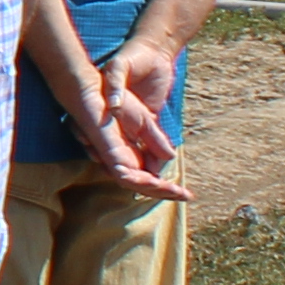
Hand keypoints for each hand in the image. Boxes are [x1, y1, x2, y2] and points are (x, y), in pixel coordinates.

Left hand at [77, 60, 194, 202]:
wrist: (97, 88)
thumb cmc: (115, 104)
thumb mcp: (145, 124)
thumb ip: (155, 141)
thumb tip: (170, 157)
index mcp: (130, 156)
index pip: (149, 178)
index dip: (167, 187)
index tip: (187, 194)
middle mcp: (121, 161)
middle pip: (144, 185)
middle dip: (166, 192)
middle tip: (187, 196)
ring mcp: (113, 158)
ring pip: (134, 184)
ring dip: (156, 189)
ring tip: (174, 191)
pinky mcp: (106, 153)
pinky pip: (121, 174)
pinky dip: (137, 179)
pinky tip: (153, 181)